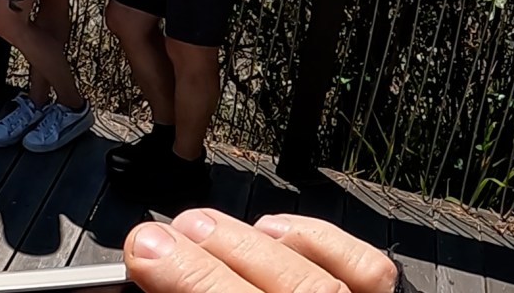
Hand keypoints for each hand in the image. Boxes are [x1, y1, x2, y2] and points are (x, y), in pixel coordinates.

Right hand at [126, 209, 400, 292]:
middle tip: (162, 235)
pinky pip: (368, 269)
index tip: (145, 250)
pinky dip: (316, 241)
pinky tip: (273, 231)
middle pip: (283, 287)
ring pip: (322, 275)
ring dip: (253, 242)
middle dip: (215, 252)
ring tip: (202, 226)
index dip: (189, 276)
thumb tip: (147, 266)